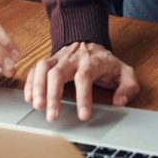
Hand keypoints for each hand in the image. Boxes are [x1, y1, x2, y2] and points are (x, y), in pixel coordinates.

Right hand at [24, 41, 139, 121]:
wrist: (90, 41)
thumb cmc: (106, 62)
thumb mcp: (125, 72)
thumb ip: (128, 87)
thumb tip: (120, 102)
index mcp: (92, 61)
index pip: (85, 77)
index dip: (83, 96)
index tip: (83, 116)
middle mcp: (73, 58)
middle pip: (59, 72)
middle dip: (54, 94)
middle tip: (52, 116)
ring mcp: (59, 58)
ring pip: (44, 68)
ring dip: (38, 87)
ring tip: (37, 106)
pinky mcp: (49, 61)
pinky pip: (35, 68)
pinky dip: (30, 82)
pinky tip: (29, 98)